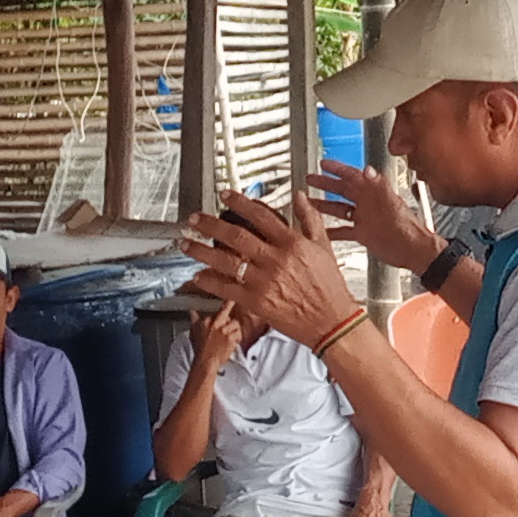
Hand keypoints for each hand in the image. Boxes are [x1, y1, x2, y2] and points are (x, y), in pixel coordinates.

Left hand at [183, 191, 362, 347]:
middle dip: (210, 225)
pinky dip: (210, 282)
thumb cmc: (330, 286)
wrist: (332, 321)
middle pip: (235, 236)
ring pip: (225, 262)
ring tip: (186, 243)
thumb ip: (310, 219)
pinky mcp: (256, 302)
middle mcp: (275, 259)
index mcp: (292, 243)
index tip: (225, 195)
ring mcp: (264, 281)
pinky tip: (198, 276)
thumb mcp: (324, 247)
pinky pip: (227, 289)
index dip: (239, 203)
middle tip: (194, 219)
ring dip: (201, 251)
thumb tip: (298, 196)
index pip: (260, 215)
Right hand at [192, 305, 244, 372]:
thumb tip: (192, 312)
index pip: (216, 310)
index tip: (228, 300)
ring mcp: (224, 331)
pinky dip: (238, 337)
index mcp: (206, 322)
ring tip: (233, 332)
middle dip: (230, 304)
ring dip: (235, 327)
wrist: (206, 362)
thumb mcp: (193, 333)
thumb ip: (194, 320)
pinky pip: (239, 334)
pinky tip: (234, 341)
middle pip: (226, 310)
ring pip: (235, 323)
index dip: (224, 306)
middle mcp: (215, 324)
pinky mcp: (231, 339)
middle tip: (233, 301)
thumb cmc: (200, 349)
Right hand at [306, 159, 442, 273]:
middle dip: (326, 184)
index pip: (352, 176)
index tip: (323, 163)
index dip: (337, 169)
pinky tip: (322, 230)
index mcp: (374, 193)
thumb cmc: (404, 229)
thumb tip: (366, 169)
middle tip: (311, 179)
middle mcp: (368, 203)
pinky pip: (344, 229)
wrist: (414, 251)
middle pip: (343, 190)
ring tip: (309, 202)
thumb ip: (377, 186)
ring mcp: (365, 218)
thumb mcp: (389, 205)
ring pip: (341, 209)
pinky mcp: (364, 234)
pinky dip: (333, 230)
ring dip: (325, 206)